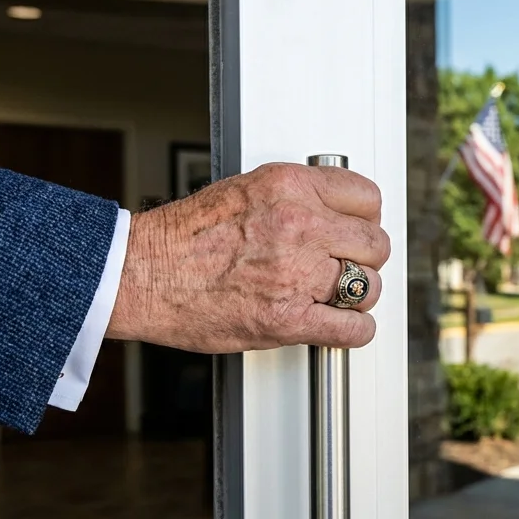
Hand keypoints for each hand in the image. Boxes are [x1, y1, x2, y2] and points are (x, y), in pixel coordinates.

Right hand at [107, 162, 388, 351]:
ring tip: (335, 296)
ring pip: (369, 286)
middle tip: (346, 265)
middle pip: (375, 243)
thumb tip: (330, 210)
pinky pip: (352, 329)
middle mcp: (300, 226)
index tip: (356, 229)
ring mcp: (297, 274)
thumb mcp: (245, 190)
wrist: (143, 274)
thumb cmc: (183, 237)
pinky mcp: (288, 319)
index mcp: (290, 187)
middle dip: (364, 256)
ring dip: (358, 295)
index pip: (366, 198)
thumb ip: (294, 197)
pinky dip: (353, 331)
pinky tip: (340, 326)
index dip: (364, 218)